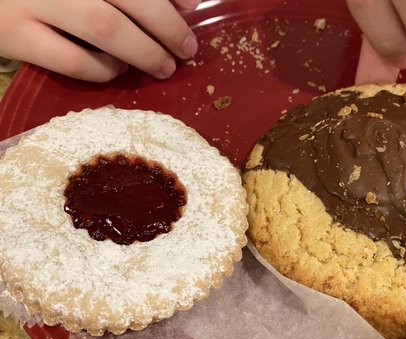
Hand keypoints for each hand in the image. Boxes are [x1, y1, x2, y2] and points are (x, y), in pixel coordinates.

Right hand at [0, 0, 199, 81]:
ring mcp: (34, 1)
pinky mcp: (15, 35)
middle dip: (167, 27)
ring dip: (143, 52)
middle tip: (187, 50)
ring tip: (163, 66)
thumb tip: (184, 3)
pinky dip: (104, 69)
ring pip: (105, 28)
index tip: (193, 8)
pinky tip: (116, 68)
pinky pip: (73, 61)